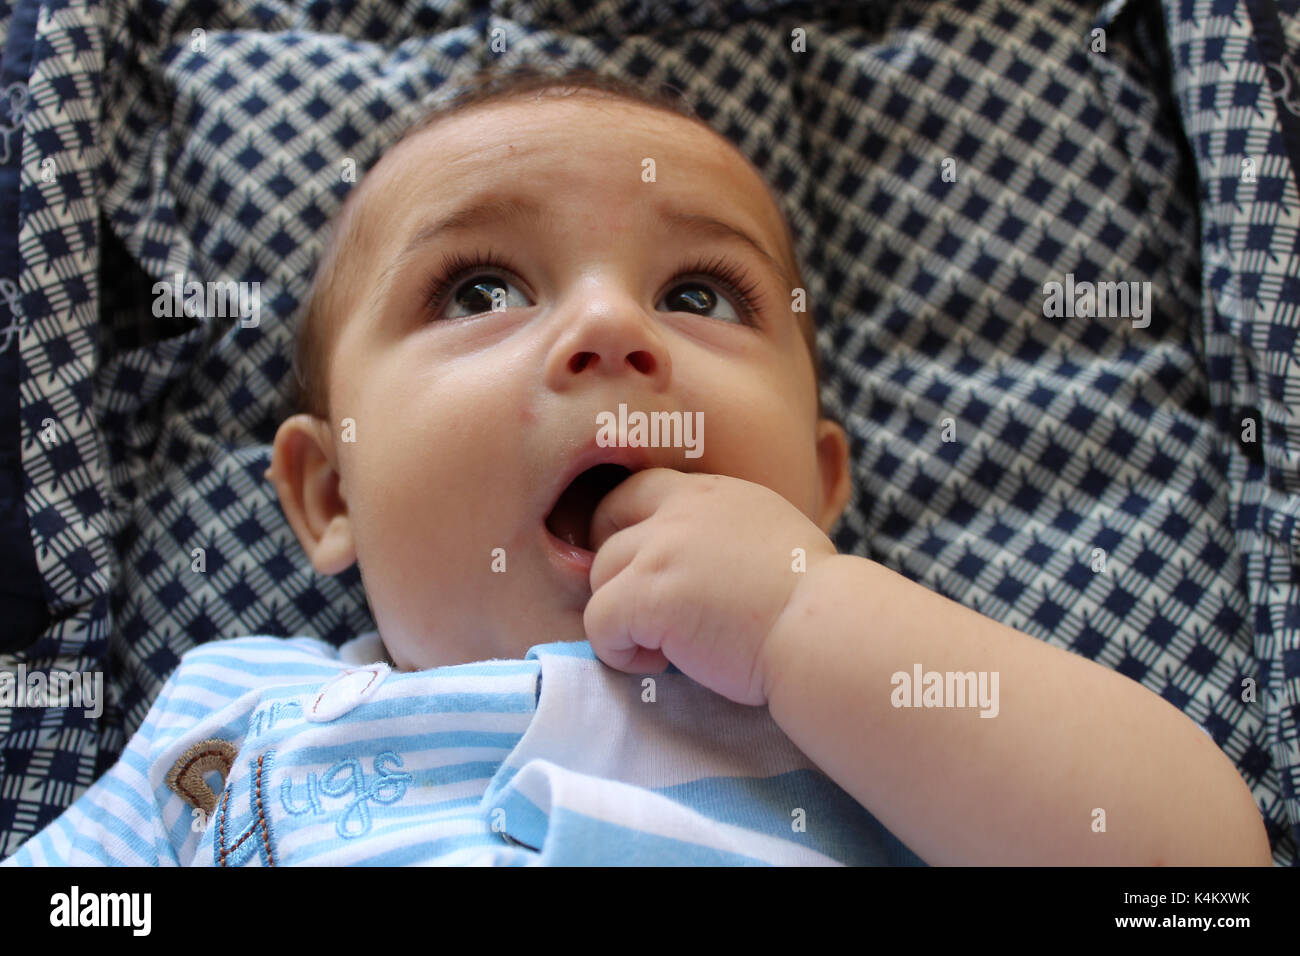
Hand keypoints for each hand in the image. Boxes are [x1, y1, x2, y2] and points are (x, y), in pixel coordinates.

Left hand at [584, 468, 836, 705]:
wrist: (826, 630)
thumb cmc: (812, 602)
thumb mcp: (769, 535)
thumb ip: (722, 534)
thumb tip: (696, 564)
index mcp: (711, 493)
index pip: (634, 491)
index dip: (622, 531)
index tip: (642, 572)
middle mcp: (680, 511)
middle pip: (608, 537)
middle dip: (618, 579)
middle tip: (648, 616)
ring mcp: (661, 551)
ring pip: (598, 581)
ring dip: (621, 617)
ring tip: (664, 647)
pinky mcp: (648, 596)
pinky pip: (599, 622)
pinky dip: (618, 651)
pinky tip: (659, 664)